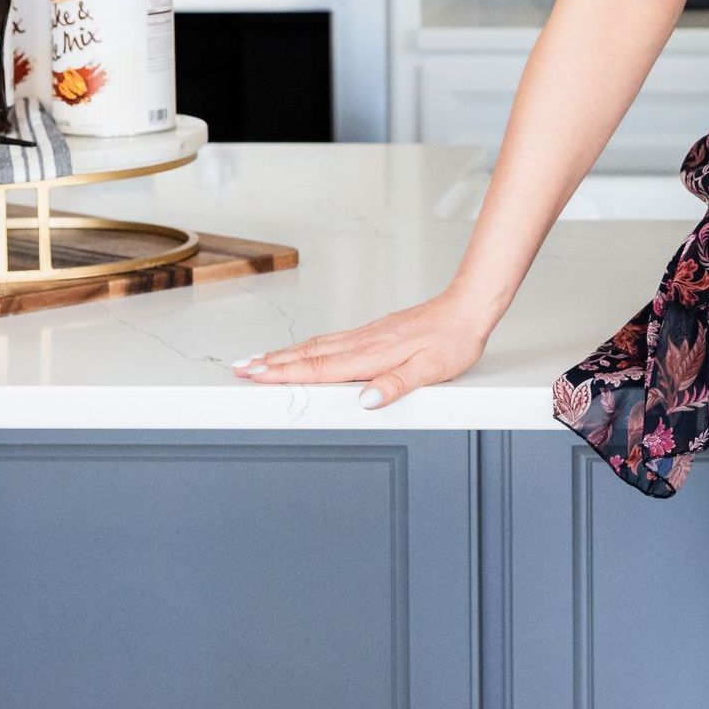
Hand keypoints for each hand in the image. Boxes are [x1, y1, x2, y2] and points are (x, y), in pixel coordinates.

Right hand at [231, 287, 494, 407]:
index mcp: (374, 354)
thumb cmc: (454, 339)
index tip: (255, 375)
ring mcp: (368, 335)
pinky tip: (304, 350)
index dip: (285, 373)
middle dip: (272, 362)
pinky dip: (309, 347)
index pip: (321, 367)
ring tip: (259, 360)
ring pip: (318, 345)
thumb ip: (397, 384)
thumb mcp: (433, 369)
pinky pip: (332, 340)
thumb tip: (366, 400)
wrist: (468, 308)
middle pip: (309, 354)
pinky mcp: (375, 332)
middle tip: (239, 368)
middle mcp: (365, 342)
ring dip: (286, 354)